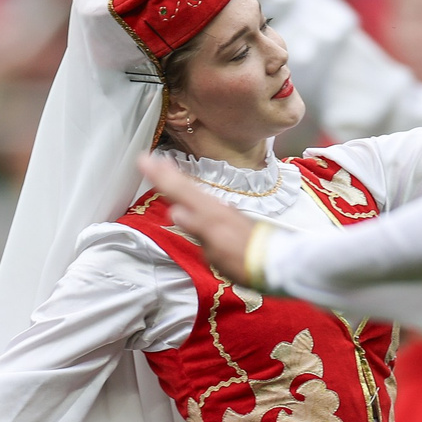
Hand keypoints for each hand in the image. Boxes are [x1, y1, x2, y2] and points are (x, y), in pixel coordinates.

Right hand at [137, 154, 261, 284]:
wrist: (278, 262)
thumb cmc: (245, 259)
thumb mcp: (218, 248)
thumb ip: (197, 227)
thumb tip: (176, 212)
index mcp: (209, 213)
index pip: (179, 191)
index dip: (161, 177)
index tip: (144, 160)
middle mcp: (215, 208)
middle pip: (186, 186)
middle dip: (167, 173)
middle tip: (149, 158)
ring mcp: (223, 213)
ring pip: (195, 191)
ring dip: (179, 179)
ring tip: (166, 168)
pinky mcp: (229, 220)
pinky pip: (204, 200)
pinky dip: (193, 193)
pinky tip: (191, 195)